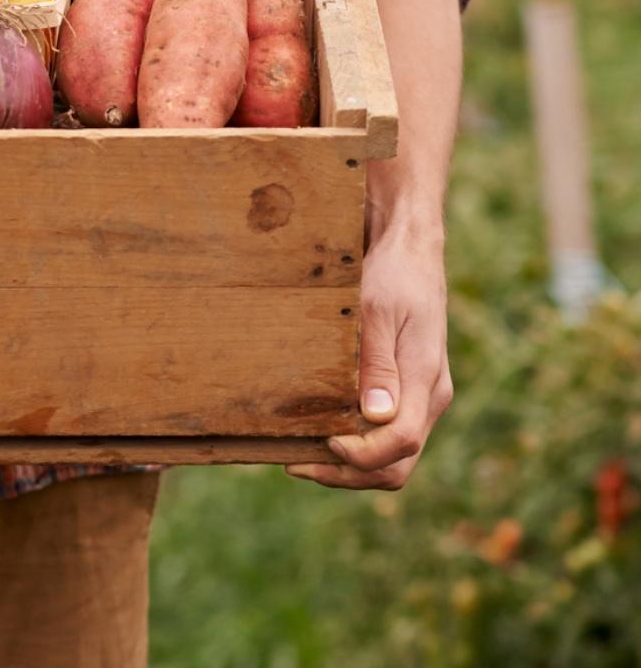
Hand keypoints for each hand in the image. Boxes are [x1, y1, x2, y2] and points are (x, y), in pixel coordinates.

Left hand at [286, 221, 452, 489]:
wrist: (410, 250)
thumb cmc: (392, 275)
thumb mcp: (377, 311)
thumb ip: (377, 364)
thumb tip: (375, 417)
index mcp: (425, 380)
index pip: (400, 443)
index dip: (359, 456)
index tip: (321, 442)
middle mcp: (428, 397)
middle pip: (396, 464)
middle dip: (347, 473)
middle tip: (295, 463)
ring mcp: (421, 395)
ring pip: (393, 456)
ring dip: (349, 466)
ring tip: (300, 454)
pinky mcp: (408, 389)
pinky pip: (387, 435)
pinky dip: (355, 445)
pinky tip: (318, 431)